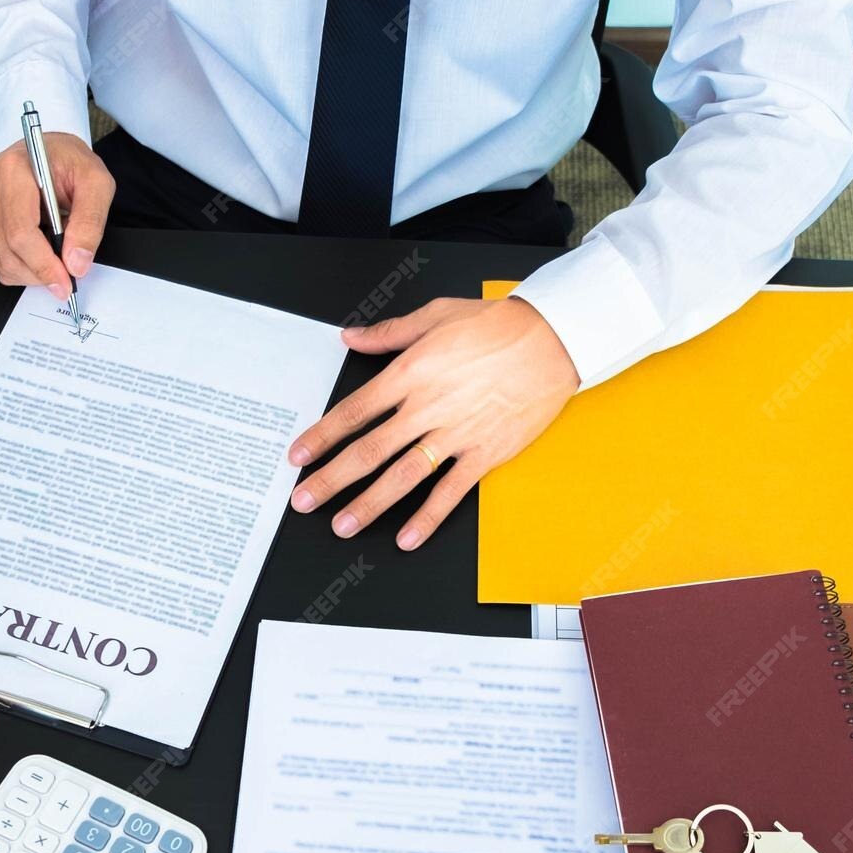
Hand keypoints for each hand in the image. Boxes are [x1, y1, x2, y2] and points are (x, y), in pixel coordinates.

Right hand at [0, 131, 114, 296]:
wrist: (49, 153)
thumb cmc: (69, 163)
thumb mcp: (96, 182)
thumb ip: (90, 222)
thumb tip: (76, 262)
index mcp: (14, 169)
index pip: (21, 231)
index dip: (43, 264)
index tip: (65, 281)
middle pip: (8, 251)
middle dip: (40, 273)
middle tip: (65, 279)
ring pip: (0, 260)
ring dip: (31, 272)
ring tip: (53, 256)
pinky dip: (20, 266)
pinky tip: (37, 251)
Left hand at [287, 297, 579, 549]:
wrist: (553, 340)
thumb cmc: (498, 325)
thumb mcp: (436, 315)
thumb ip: (389, 333)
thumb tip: (352, 337)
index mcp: (411, 373)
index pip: (354, 411)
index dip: (322, 437)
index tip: (299, 455)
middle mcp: (427, 408)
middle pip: (369, 450)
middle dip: (332, 479)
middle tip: (304, 500)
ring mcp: (456, 434)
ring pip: (402, 476)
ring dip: (369, 504)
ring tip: (342, 525)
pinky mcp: (485, 453)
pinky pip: (450, 492)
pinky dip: (427, 517)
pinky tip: (406, 537)